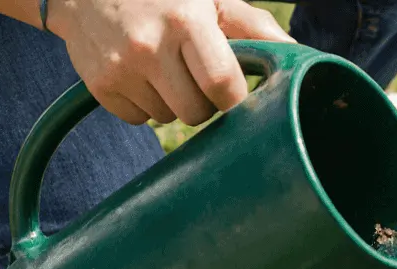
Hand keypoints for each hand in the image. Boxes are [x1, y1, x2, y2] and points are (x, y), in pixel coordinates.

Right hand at [47, 0, 293, 125]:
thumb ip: (254, 27)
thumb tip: (296, 56)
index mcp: (186, 21)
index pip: (223, 85)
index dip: (235, 97)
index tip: (235, 91)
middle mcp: (150, 45)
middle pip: (198, 113)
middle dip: (204, 101)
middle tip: (196, 74)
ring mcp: (121, 68)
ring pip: (169, 118)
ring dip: (174, 102)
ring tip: (165, 69)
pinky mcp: (100, 86)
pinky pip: (139, 119)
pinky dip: (145, 104)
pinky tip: (140, 75)